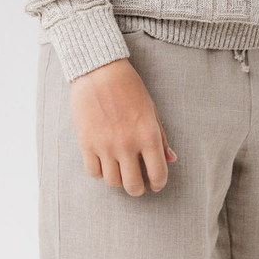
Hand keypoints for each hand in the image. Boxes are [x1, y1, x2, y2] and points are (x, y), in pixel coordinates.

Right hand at [69, 58, 177, 195]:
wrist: (99, 70)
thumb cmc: (129, 86)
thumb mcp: (151, 108)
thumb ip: (161, 137)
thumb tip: (171, 159)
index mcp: (148, 134)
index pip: (158, 174)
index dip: (158, 183)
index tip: (155, 183)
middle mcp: (127, 144)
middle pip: (133, 186)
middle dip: (138, 188)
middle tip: (138, 181)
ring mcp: (105, 145)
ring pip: (113, 182)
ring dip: (118, 178)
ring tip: (120, 167)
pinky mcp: (87, 144)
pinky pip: (94, 173)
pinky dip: (100, 171)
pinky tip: (104, 160)